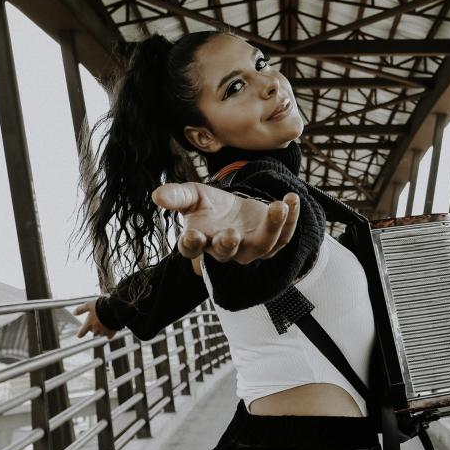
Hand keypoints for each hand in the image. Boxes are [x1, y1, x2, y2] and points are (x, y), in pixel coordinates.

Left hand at [74, 300, 116, 338]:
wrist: (115, 310)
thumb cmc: (101, 306)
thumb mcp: (89, 305)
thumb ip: (80, 309)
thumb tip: (74, 313)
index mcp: (89, 324)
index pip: (81, 333)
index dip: (80, 334)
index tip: (79, 335)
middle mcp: (95, 330)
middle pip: (92, 332)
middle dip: (94, 327)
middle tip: (97, 320)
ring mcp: (104, 332)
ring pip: (100, 333)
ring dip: (101, 330)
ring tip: (104, 322)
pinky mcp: (111, 333)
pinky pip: (109, 335)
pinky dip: (109, 332)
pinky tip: (110, 327)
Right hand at [153, 182, 300, 263]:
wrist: (233, 209)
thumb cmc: (209, 205)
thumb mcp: (192, 196)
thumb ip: (177, 196)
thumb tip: (157, 195)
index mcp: (200, 240)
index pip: (192, 248)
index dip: (192, 244)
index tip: (192, 234)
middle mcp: (225, 250)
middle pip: (227, 253)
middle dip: (228, 244)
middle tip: (230, 233)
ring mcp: (250, 249)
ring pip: (262, 246)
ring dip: (272, 227)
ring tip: (279, 206)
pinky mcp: (271, 242)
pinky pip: (284, 236)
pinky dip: (291, 219)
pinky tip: (292, 199)